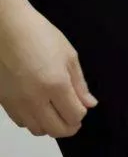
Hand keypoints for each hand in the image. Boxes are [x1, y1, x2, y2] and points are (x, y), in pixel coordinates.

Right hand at [0, 3, 97, 137]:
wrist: (4, 27)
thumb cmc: (39, 34)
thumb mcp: (68, 55)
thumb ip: (80, 84)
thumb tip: (89, 104)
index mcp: (56, 85)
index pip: (74, 116)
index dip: (81, 114)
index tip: (81, 105)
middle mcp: (35, 99)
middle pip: (57, 130)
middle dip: (69, 126)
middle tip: (72, 116)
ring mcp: (17, 102)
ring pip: (38, 130)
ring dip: (50, 125)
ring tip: (54, 112)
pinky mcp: (3, 101)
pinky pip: (21, 122)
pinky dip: (32, 120)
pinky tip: (36, 107)